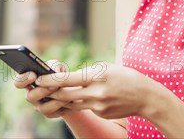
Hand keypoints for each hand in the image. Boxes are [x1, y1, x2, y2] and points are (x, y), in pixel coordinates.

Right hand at [14, 59, 72, 118]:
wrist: (71, 89)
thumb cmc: (58, 74)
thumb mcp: (57, 66)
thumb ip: (53, 65)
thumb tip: (54, 71)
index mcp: (28, 82)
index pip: (18, 82)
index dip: (23, 79)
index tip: (33, 75)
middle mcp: (31, 95)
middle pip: (30, 96)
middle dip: (43, 90)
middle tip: (54, 85)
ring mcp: (39, 106)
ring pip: (43, 108)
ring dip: (55, 100)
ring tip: (65, 94)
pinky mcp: (50, 114)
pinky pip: (54, 113)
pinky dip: (63, 107)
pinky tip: (70, 100)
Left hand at [36, 62, 151, 119]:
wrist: (145, 96)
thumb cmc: (125, 77)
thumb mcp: (106, 68)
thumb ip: (87, 73)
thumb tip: (68, 78)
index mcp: (97, 76)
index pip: (68, 79)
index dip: (50, 80)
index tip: (39, 78)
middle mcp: (96, 92)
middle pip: (65, 94)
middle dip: (50, 92)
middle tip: (38, 88)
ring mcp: (98, 106)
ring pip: (72, 104)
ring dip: (60, 100)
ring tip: (51, 95)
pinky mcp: (101, 114)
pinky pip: (85, 108)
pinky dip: (79, 103)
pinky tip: (79, 99)